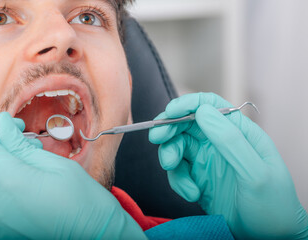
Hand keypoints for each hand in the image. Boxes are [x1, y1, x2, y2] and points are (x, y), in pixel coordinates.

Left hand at [0, 112, 145, 239]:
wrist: (93, 231)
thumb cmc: (82, 197)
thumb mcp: (54, 163)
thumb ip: (21, 144)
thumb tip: (2, 124)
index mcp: (10, 179)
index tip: (15, 126)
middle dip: (3, 147)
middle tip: (30, 146)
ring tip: (25, 169)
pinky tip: (21, 189)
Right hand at [149, 93, 307, 238]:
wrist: (267, 238)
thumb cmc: (273, 205)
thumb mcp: (255, 172)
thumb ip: (230, 140)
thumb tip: (203, 111)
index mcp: (239, 133)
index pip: (210, 106)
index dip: (188, 104)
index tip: (170, 112)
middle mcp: (220, 142)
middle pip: (187, 124)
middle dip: (169, 128)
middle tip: (157, 138)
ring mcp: (207, 160)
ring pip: (177, 146)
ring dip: (170, 156)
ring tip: (173, 170)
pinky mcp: (197, 177)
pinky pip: (178, 171)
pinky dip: (178, 181)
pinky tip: (192, 194)